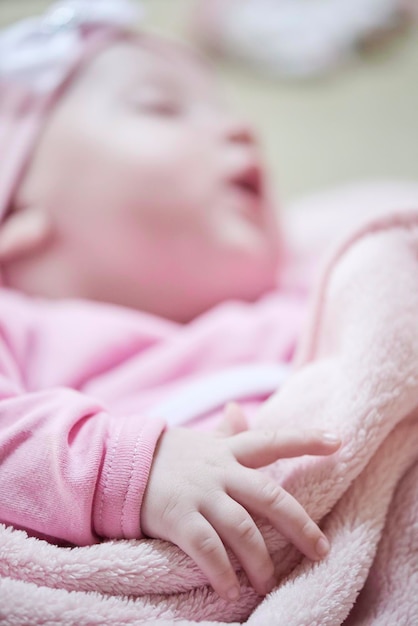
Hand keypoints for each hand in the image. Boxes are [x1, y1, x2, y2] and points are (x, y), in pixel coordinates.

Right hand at [141, 411, 339, 601]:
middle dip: (299, 524)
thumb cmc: (168, 455)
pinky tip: (229, 589)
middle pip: (269, 496)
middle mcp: (220, 471)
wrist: (121, 465)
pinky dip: (221, 572)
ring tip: (268, 582)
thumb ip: (225, 430)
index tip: (337, 442)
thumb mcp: (200, 441)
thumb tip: (239, 409)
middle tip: (320, 549)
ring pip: (242, 529)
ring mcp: (200, 494)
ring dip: (260, 560)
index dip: (305, 440)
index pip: (272, 440)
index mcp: (228, 450)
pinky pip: (207, 549)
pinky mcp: (178, 517)